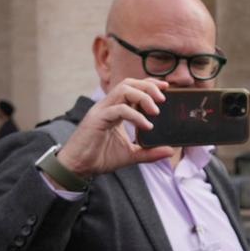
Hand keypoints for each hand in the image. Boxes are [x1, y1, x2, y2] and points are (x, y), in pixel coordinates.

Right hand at [54, 78, 173, 179]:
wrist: (78, 167)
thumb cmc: (100, 157)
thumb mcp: (131, 154)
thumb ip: (150, 152)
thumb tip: (171, 151)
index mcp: (116, 109)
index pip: (133, 88)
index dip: (149, 84)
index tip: (166, 87)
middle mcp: (108, 106)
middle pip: (128, 83)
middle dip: (148, 87)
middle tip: (163, 99)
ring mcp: (102, 110)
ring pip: (123, 90)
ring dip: (143, 97)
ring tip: (156, 111)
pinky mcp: (97, 119)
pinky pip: (119, 109)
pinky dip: (135, 115)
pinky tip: (146, 126)